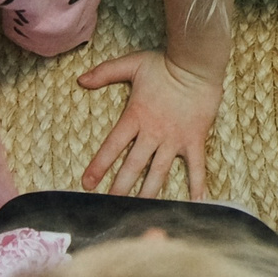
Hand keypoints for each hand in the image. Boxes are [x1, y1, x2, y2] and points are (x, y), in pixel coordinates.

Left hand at [78, 50, 222, 198]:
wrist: (197, 64)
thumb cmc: (165, 64)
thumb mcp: (132, 64)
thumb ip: (105, 72)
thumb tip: (80, 79)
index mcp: (135, 116)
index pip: (112, 146)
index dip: (99, 165)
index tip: (87, 184)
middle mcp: (153, 133)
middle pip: (133, 166)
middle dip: (120, 188)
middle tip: (109, 207)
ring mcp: (175, 139)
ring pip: (159, 173)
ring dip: (148, 194)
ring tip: (139, 212)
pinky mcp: (194, 140)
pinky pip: (197, 167)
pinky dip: (197, 185)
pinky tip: (196, 203)